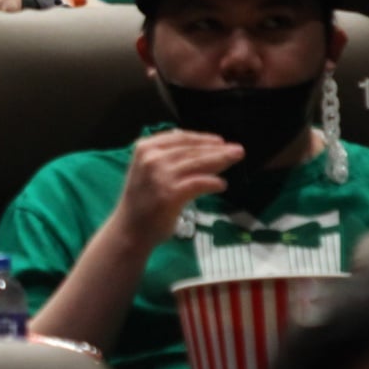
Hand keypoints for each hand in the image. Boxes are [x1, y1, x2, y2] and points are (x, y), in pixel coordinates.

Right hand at [112, 128, 242, 247]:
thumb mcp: (149, 171)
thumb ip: (168, 158)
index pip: (180, 138)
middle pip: (192, 150)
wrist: (130, 229)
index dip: (203, 139)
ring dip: (220, 161)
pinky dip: (213, 183)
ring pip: (198, 163)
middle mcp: (152, 158)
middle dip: (217, 149)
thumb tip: (203, 150)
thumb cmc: (142, 201)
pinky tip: (222, 184)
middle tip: (238, 150)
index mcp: (145, 148)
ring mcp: (161, 176)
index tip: (220, 141)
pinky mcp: (171, 194)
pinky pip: (199, 183)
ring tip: (235, 160)